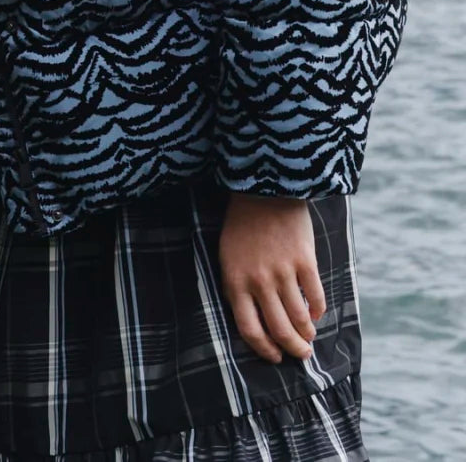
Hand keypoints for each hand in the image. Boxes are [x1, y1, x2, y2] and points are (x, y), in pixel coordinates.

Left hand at [219, 194, 326, 364]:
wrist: (263, 189)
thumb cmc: (242, 225)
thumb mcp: (228, 257)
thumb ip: (238, 287)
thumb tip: (255, 321)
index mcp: (235, 282)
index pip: (249, 330)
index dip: (264, 349)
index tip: (275, 357)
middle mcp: (259, 282)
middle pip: (279, 329)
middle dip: (292, 349)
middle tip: (300, 356)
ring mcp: (283, 272)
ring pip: (300, 318)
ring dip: (307, 334)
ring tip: (309, 338)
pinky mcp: (305, 261)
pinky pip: (316, 296)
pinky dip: (318, 310)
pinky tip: (317, 313)